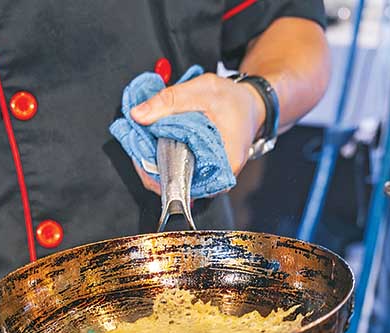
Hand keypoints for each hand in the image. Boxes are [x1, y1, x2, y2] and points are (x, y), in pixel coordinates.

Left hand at [129, 73, 264, 193]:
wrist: (251, 104)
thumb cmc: (234, 99)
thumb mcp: (202, 90)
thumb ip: (169, 100)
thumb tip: (138, 115)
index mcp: (225, 163)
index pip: (183, 182)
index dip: (156, 172)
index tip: (140, 154)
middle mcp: (219, 178)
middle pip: (176, 185)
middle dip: (152, 168)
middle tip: (137, 145)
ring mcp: (211, 178)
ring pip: (176, 181)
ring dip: (157, 165)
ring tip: (144, 146)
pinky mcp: (205, 173)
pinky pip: (180, 173)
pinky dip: (165, 162)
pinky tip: (156, 148)